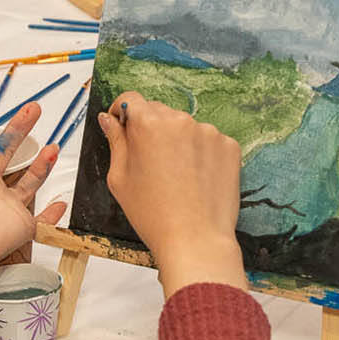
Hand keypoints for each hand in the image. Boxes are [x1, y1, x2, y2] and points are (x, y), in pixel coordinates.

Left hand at [0, 83, 63, 276]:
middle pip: (4, 148)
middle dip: (19, 127)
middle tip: (34, 108)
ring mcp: (2, 202)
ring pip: (26, 178)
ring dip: (41, 161)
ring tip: (53, 144)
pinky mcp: (19, 222)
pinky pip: (40, 217)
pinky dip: (52, 212)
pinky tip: (60, 201)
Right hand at [96, 92, 244, 296]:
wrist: (196, 240)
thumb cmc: (152, 214)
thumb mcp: (120, 178)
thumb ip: (115, 141)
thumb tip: (109, 118)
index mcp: (149, 124)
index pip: (131, 99)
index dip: (123, 112)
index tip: (123, 127)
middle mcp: (181, 120)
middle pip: (159, 112)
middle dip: (150, 128)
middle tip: (149, 161)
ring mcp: (209, 132)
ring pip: (185, 127)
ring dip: (177, 141)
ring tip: (175, 176)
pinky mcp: (229, 146)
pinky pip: (208, 141)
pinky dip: (200, 153)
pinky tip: (195, 179)